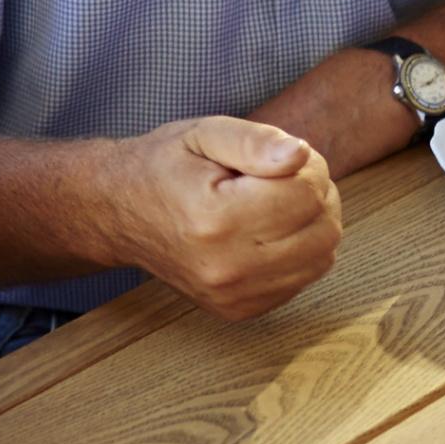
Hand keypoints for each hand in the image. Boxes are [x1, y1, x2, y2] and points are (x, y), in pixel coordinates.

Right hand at [115, 117, 342, 320]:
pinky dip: (300, 250)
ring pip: (323, 256)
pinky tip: (268, 231)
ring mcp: (234, 296)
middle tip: (283, 178)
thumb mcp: (204, 134)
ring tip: (276, 203)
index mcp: (216, 219)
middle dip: (317, 194)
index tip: (284, 158)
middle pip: (323, 229)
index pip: (307, 193)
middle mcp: (226, 267)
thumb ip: (255, 141)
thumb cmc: (165, 167)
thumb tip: (301, 155)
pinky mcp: (241, 310)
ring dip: (313, 224)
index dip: (309, 166)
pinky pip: (304, 277)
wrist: (121, 214)